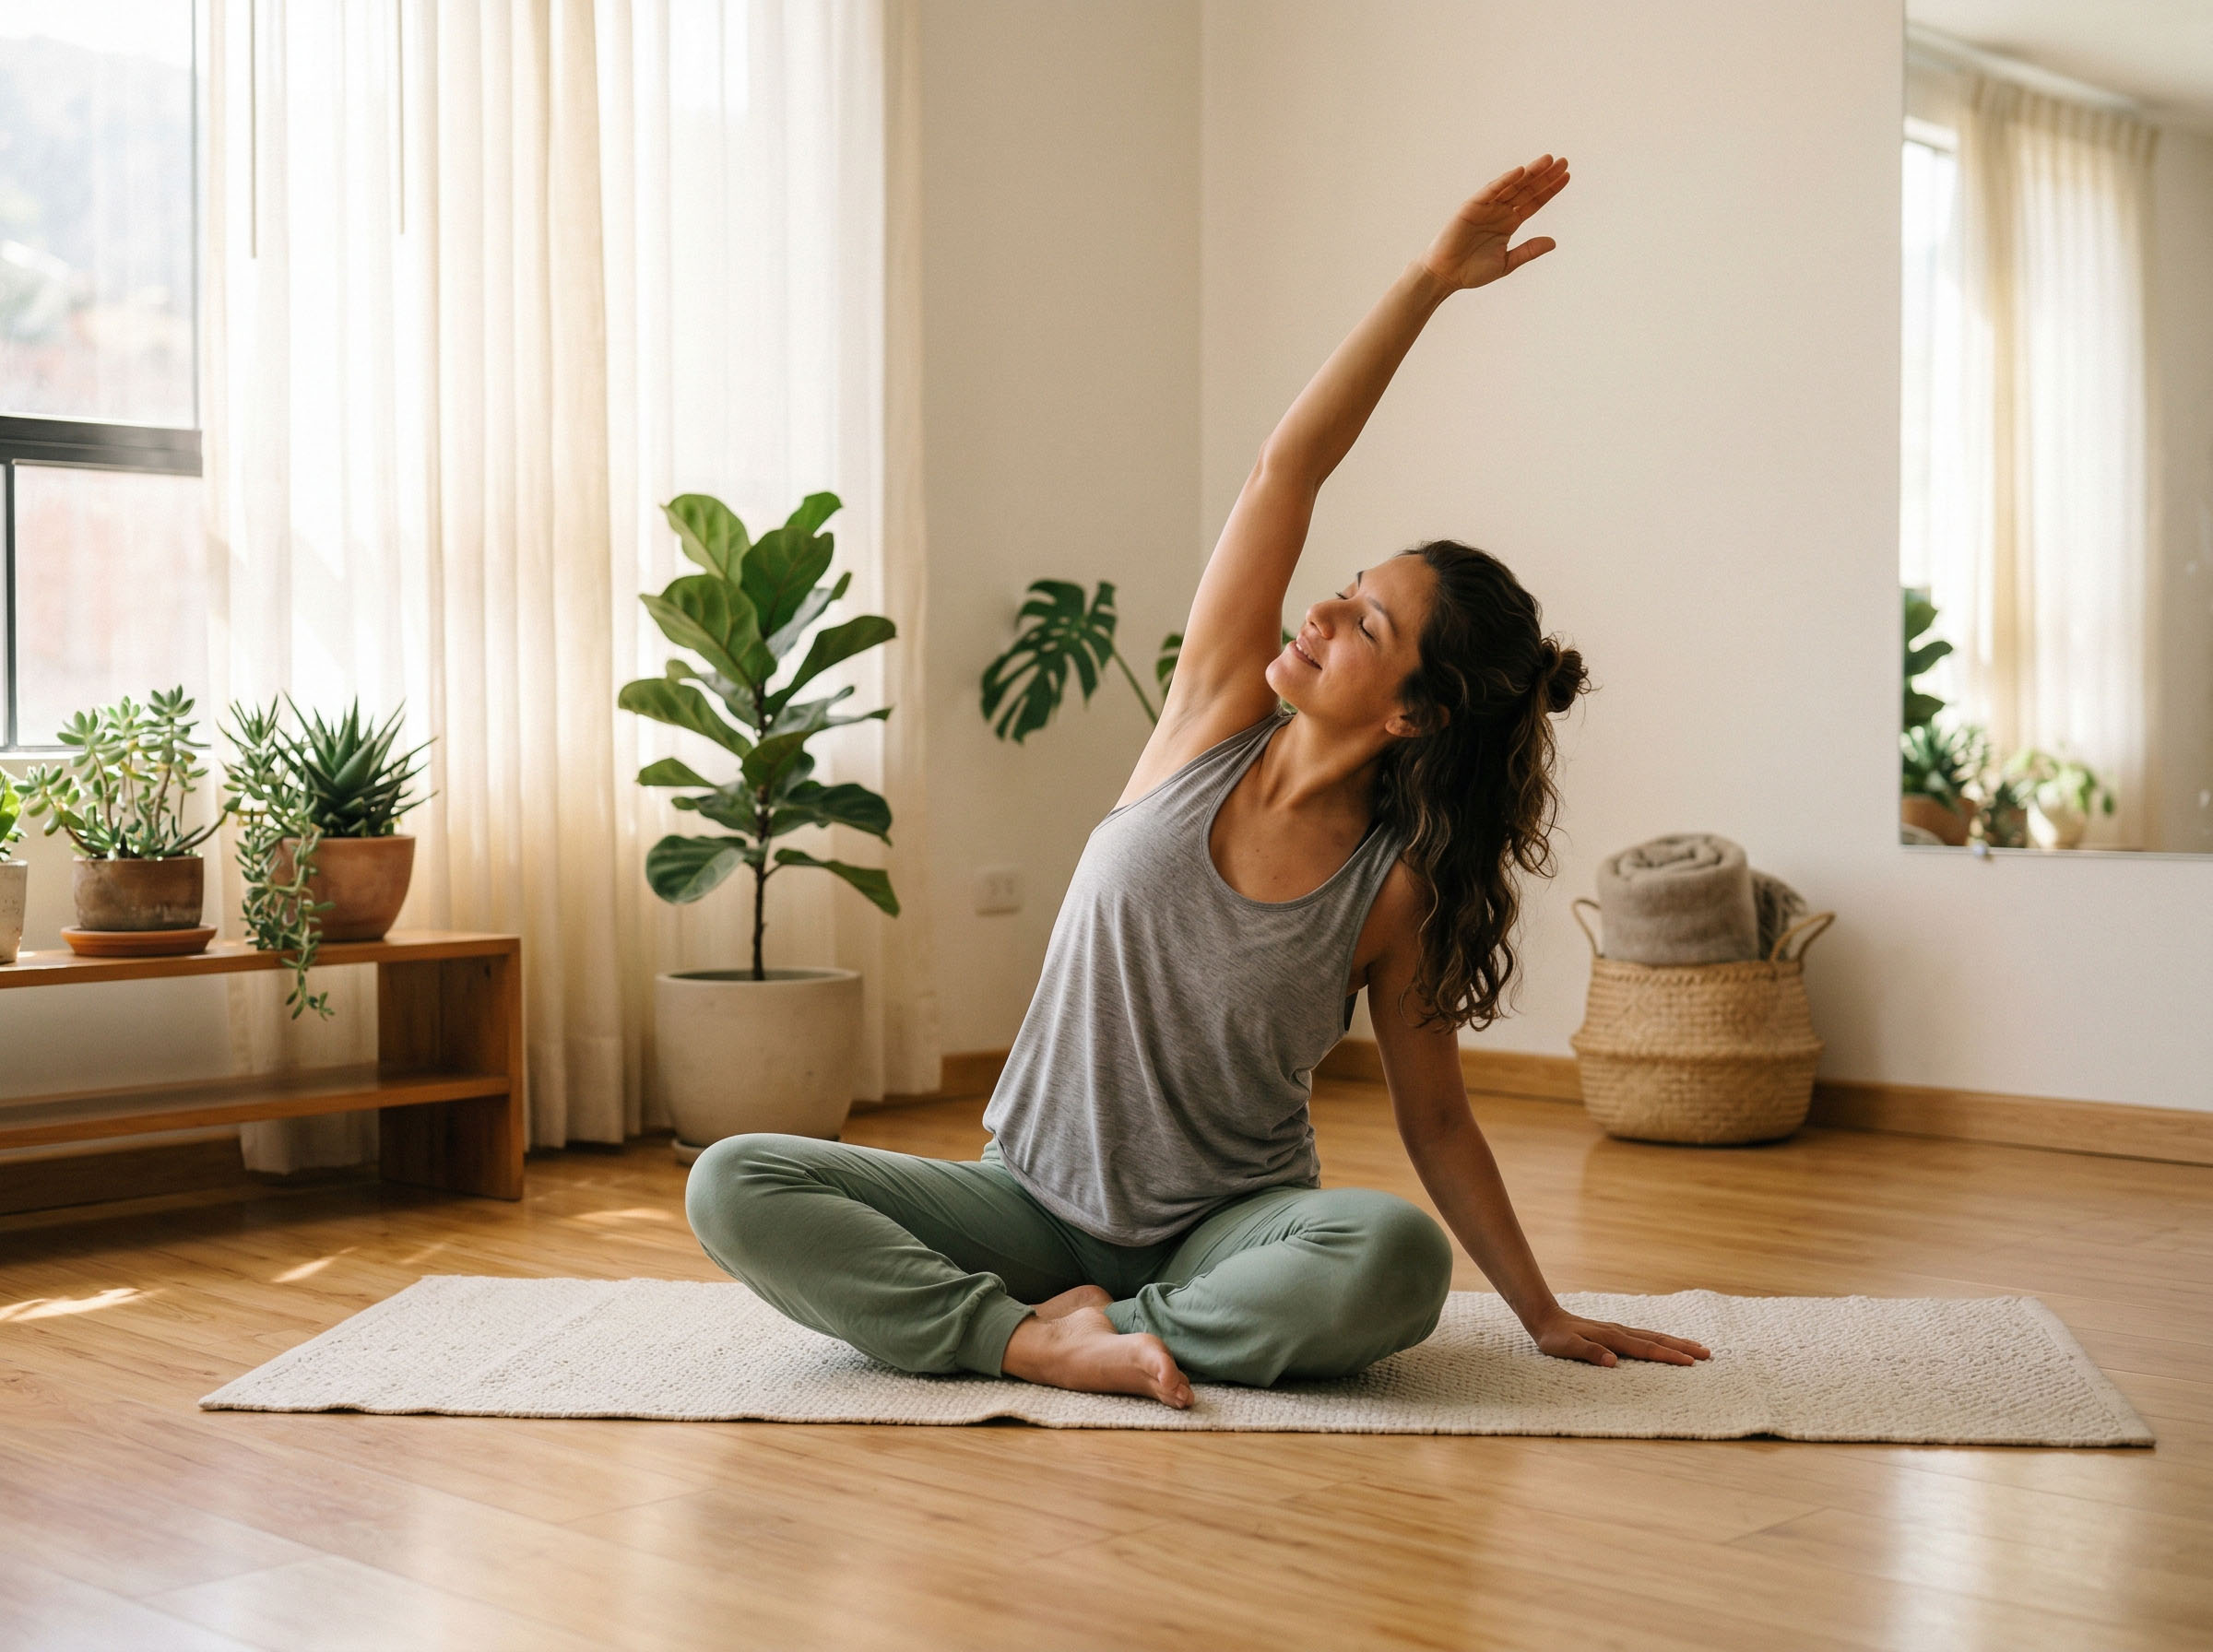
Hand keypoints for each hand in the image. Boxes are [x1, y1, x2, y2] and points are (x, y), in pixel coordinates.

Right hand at [1419, 154, 1569, 291]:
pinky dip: (1505, 180)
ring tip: (1548, 160)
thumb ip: (1528, 251)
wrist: (1445, 275)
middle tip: (1563, 161)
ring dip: (1530, 172)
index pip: (1535, 202)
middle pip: (1527, 189)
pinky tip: (1520, 171)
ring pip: (1513, 185)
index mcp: (1509, 223)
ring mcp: (1487, 206)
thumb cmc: (1472, 272)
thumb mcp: (1507, 263)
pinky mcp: (1472, 206)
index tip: (1567, 176)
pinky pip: (1491, 190)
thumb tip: (1553, 242)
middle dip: (1545, 175)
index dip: (1550, 189)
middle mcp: (1500, 211)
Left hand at [1530, 1306, 1710, 1367]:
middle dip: (1682, 1347)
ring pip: (1653, 1336)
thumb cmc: (1554, 1337)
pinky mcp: (1615, 1332)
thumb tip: (1612, 1362)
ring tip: (1696, 1347)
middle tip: (1707, 1353)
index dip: (1669, 1356)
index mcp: (1612, 1338)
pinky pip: (1645, 1337)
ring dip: (1675, 1342)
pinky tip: (1666, 1343)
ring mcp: (1619, 1330)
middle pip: (1657, 1340)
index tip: (1690, 1362)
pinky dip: (1661, 1340)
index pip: (1646, 1349)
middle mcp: (1620, 1332)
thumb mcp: (1566, 1347)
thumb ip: (1588, 1353)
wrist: (1545, 1318)